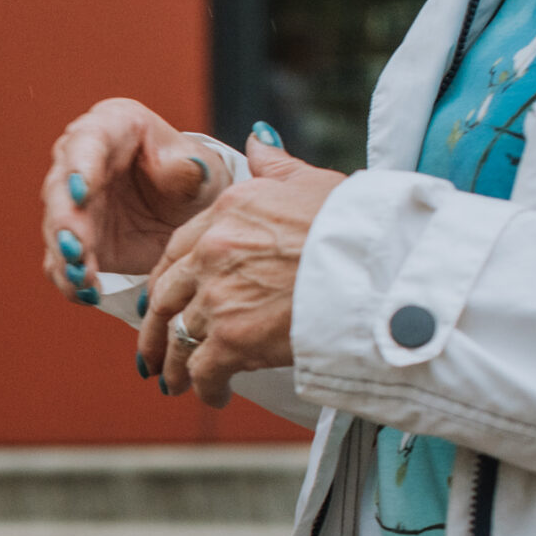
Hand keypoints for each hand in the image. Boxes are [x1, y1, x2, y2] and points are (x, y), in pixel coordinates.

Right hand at [41, 99, 231, 301]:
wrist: (191, 217)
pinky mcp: (75, 241)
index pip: (87, 141)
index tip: (82, 191)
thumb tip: (179, 167)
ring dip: (65, 255)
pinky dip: (72, 279)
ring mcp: (72, 204)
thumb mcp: (201, 170)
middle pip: (60, 188)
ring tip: (82, 276)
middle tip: (75, 246)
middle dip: (65, 220)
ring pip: (56, 229)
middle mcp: (81, 161)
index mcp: (112, 127)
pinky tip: (87, 292)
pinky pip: (62, 262)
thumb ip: (188, 168)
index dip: (80, 166)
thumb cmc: (195, 181)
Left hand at [138, 132, 346, 405]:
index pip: (177, 249)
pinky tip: (212, 395)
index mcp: (227, 211)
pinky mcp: (231, 339)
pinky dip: (203, 387)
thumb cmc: (359, 226)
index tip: (160, 298)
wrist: (383, 272)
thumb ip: (276, 165)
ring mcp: (218, 295)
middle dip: (156, 325)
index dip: (167, 278)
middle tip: (153, 348)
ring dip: (175, 362)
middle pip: (167, 295)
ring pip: (179, 336)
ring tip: (175, 381)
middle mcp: (212, 251)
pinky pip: (202, 370)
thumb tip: (258, 140)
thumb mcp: (312, 181)